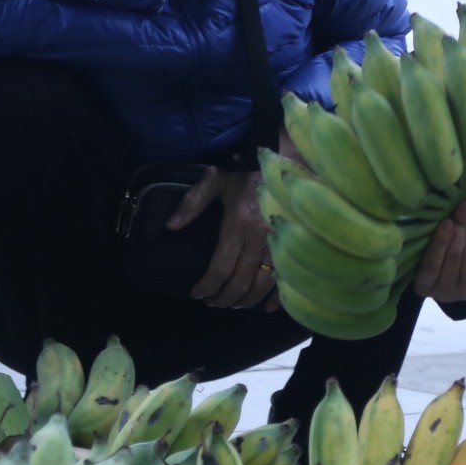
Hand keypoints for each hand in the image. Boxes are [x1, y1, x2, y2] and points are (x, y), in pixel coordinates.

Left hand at [168, 166, 279, 310]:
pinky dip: (277, 296)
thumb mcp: (215, 179)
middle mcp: (261, 237)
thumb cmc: (246, 168)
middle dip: (224, 298)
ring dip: (247, 300)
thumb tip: (170, 226)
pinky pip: (286, 276)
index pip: (221, 267)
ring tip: (234, 304)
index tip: (197, 294)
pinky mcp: (295, 242)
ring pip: (264, 283)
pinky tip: (265, 307)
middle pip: (241, 281)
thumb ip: (192, 202)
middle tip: (213, 303)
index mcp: (239, 223)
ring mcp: (281, 242)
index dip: (208, 286)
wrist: (283, 156)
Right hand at [414, 201, 465, 303]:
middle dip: (460, 230)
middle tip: (464, 208)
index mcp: (425, 285)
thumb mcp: (432, 251)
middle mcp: (446, 293)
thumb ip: (434, 238)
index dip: (440, 243)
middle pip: (454, 257)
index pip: (431, 265)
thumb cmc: (441, 257)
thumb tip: (445, 212)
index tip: (447, 222)